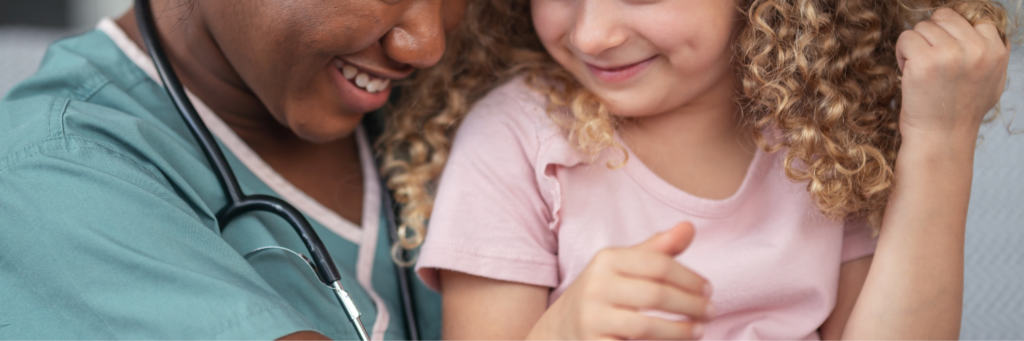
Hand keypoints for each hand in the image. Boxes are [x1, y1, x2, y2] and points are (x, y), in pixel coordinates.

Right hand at [527, 222, 713, 339]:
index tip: (708, 290)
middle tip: (711, 312)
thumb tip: (689, 228)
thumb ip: (657, 250)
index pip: (658, 264)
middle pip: (656, 294)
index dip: (689, 278)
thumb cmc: (604, 294)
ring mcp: (591, 318)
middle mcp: (596, 286)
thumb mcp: (624, 267)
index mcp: (607, 260)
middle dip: (691, 305)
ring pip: (646, 326)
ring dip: (681, 331)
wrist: (560, 328)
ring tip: (699, 331)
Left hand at [895, 7, 1009, 139]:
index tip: (947, 59)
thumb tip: (982, 29)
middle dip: (932, 37)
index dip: (952, 36)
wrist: (941, 138)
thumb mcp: (991, 81)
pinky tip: (909, 73)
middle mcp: (977, 49)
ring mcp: (951, 53)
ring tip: (922, 72)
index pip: (971, 20)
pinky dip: (902, 54)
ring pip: (922, 26)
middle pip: (943, 18)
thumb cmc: (960, 112)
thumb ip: (989, 54)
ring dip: (915, 46)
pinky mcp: (925, 61)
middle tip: (931, 64)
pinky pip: (906, 37)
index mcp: (996, 51)